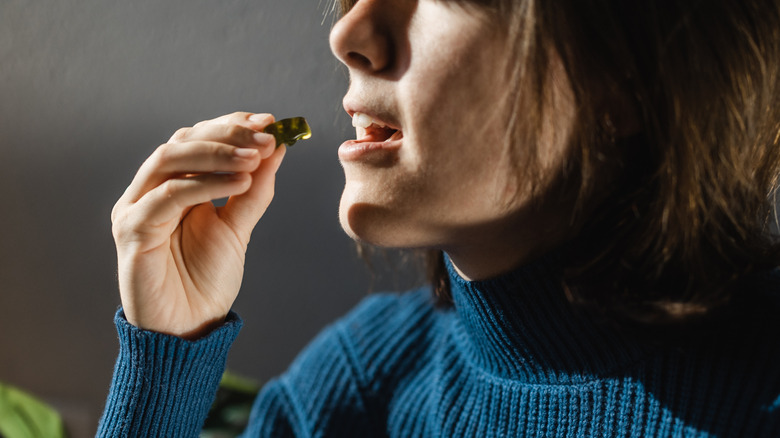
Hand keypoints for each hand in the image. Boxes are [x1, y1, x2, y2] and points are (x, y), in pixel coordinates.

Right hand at [111, 112, 285, 338]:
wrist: (189, 328)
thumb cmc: (207, 279)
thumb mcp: (238, 226)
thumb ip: (254, 188)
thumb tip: (277, 146)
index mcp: (171, 185)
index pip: (196, 139)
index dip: (231, 126)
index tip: (270, 122)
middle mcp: (148, 190)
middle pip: (182, 141)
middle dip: (227, 134)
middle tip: (266, 135)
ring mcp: (135, 208)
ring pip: (169, 159)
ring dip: (217, 153)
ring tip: (256, 156)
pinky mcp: (131, 231)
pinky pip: (168, 197)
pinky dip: (205, 184)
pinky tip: (241, 182)